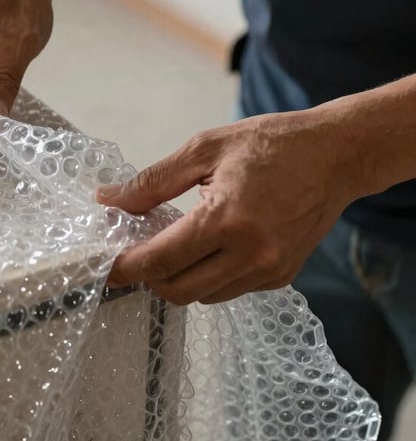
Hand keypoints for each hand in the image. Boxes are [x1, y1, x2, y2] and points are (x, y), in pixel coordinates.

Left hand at [97, 111, 362, 303]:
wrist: (336, 155)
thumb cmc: (270, 143)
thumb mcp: (204, 149)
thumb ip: (152, 182)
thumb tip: (108, 200)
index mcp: (228, 218)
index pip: (162, 260)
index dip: (127, 268)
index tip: (104, 268)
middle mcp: (251, 254)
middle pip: (179, 290)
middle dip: (148, 277)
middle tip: (135, 253)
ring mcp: (270, 270)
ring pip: (203, 297)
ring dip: (178, 279)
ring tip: (170, 247)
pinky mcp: (282, 276)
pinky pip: (229, 290)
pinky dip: (207, 277)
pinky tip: (205, 249)